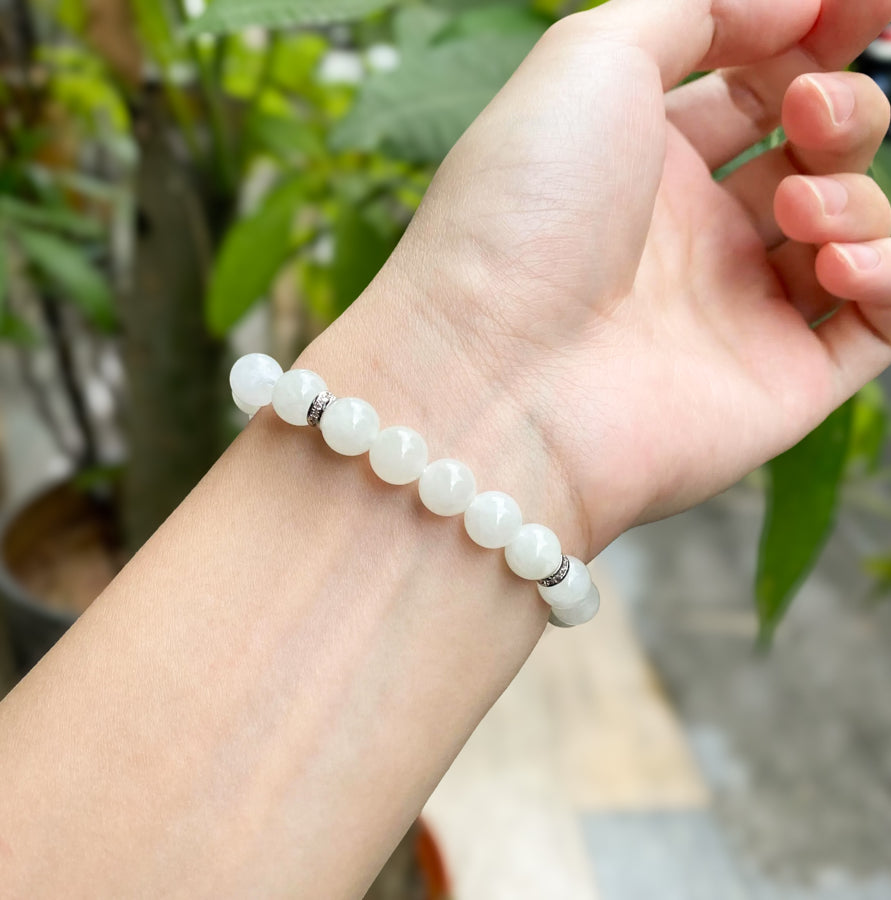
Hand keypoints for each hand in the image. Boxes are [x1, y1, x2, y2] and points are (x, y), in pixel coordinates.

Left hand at [303, 0, 890, 558]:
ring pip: (849, 228)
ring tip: (791, 208)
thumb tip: (800, 0)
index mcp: (641, 158)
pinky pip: (874, 322)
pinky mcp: (775, 382)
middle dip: (839, 106)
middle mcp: (689, 234)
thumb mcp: (588, 61)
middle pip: (811, 150)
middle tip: (808, 108)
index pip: (755, 82)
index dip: (816, 34)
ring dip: (851, 192)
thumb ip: (696, 7)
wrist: (495, 380)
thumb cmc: (521, 215)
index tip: (861, 6)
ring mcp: (733, 310)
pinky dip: (887, 276)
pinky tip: (838, 263)